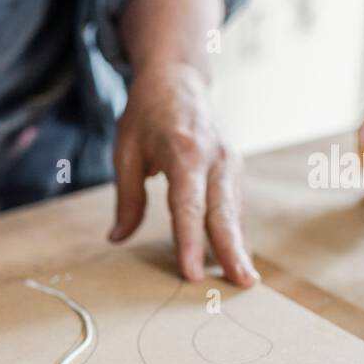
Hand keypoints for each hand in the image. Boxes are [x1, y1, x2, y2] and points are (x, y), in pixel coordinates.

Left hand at [112, 62, 256, 285]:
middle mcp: (214, 158)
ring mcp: (229, 162)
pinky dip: (236, 231)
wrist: (177, 79)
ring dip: (240, 246)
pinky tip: (238, 257)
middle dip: (233, 250)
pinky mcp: (234, 168)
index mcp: (184, 151)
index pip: (188, 205)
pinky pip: (235, 205)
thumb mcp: (126, 152)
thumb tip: (117, 238)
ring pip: (234, 211)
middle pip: (223, 212)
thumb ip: (127, 198)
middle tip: (242, 284)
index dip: (190, 241)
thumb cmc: (146, 115)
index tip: (191, 273)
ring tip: (245, 280)